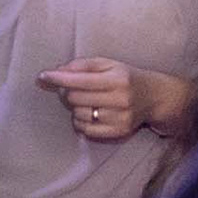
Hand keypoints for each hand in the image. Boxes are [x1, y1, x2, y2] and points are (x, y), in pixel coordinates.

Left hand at [38, 57, 167, 143]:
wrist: (154, 97)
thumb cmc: (125, 77)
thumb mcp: (108, 64)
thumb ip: (81, 65)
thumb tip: (55, 72)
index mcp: (118, 79)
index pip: (80, 80)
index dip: (58, 78)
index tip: (43, 76)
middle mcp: (121, 99)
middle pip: (75, 98)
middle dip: (66, 92)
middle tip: (69, 88)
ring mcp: (121, 118)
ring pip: (78, 115)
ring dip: (74, 108)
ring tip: (85, 101)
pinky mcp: (119, 132)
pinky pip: (86, 130)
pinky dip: (80, 122)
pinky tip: (88, 113)